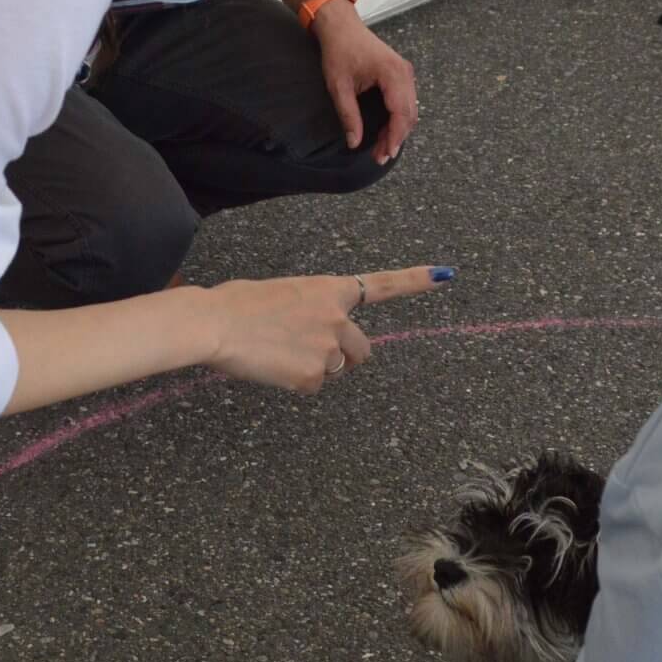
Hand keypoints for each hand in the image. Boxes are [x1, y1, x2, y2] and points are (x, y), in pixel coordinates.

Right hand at [199, 264, 451, 392]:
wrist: (215, 323)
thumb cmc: (238, 304)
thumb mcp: (283, 293)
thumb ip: (309, 308)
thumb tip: (307, 329)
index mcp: (330, 289)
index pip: (383, 284)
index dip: (416, 282)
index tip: (445, 275)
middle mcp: (338, 318)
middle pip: (362, 350)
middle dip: (345, 356)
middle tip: (310, 353)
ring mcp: (328, 349)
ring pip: (334, 370)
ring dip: (314, 367)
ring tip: (278, 354)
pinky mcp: (313, 376)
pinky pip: (312, 385)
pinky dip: (294, 382)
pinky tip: (272, 367)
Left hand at [312, 2, 418, 163]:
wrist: (341, 27)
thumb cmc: (339, 51)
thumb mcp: (339, 86)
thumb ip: (348, 115)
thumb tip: (354, 142)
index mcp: (392, 74)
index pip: (400, 113)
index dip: (394, 137)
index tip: (384, 154)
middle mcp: (404, 73)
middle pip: (409, 114)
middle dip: (396, 137)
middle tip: (380, 156)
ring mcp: (405, 72)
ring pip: (410, 109)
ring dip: (397, 130)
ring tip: (381, 147)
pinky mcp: (401, 73)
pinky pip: (405, 101)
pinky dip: (398, 118)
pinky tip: (385, 131)